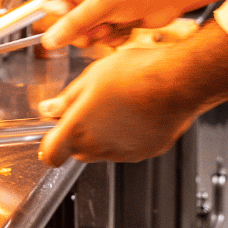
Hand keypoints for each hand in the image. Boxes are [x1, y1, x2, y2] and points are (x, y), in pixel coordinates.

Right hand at [37, 0, 227, 50]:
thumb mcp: (101, 5)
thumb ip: (73, 23)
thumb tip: (48, 40)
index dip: (51, 9)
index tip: (66, 16)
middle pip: (64, 21)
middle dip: (79, 30)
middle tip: (94, 27)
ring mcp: (102, 9)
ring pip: (85, 33)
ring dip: (98, 36)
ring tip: (113, 25)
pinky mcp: (116, 21)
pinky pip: (103, 39)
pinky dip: (114, 38)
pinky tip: (126, 29)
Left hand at [37, 20, 227, 165]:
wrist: (178, 81)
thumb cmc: (138, 74)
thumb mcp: (93, 77)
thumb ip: (68, 98)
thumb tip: (50, 108)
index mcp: (79, 128)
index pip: (51, 154)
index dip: (49, 146)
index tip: (52, 137)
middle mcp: (99, 146)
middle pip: (77, 151)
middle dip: (78, 134)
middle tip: (88, 109)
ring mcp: (123, 152)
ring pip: (103, 150)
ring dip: (103, 135)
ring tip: (116, 105)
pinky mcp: (145, 151)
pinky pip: (128, 148)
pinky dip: (127, 136)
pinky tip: (135, 112)